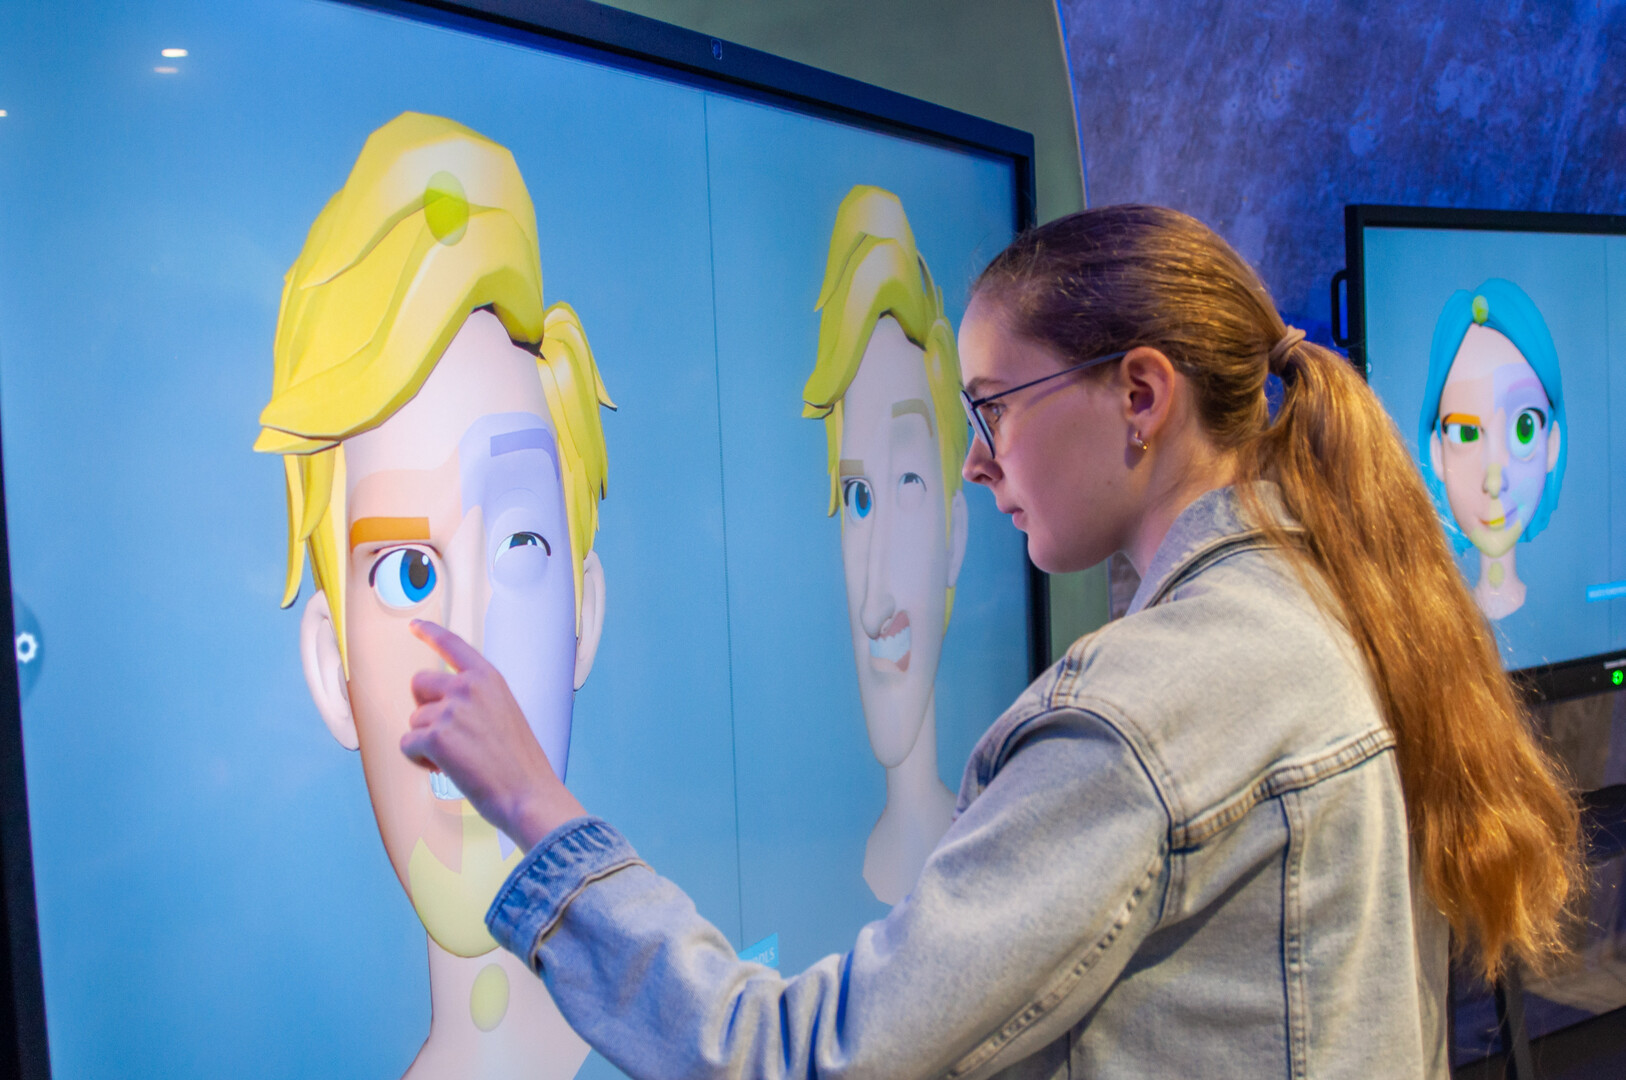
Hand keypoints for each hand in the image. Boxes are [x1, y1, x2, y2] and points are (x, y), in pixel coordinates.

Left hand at [400, 619, 585, 849]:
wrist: (529, 794)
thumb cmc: (520, 764)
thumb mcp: (505, 714)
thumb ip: (476, 701)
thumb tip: (441, 707)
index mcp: (489, 679)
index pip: (453, 645)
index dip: (429, 633)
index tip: (414, 626)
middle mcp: (468, 687)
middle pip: (419, 684)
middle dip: (424, 709)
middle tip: (445, 734)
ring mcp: (451, 710)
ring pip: (414, 721)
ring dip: (427, 743)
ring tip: (457, 759)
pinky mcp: (435, 736)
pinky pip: (407, 745)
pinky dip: (419, 761)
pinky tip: (445, 769)